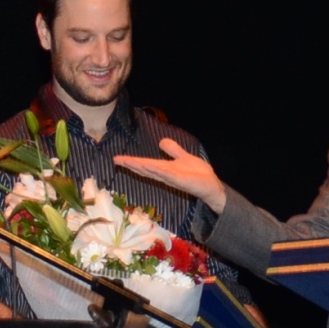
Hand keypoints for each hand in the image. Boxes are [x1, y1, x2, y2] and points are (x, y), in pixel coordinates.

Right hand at [111, 137, 228, 211]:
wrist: (212, 186)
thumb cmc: (199, 174)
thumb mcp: (183, 157)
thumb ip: (173, 150)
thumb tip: (161, 141)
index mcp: (164, 169)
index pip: (145, 164)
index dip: (131, 161)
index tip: (117, 158)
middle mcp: (165, 174)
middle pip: (145, 169)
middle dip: (130, 164)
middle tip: (116, 160)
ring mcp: (172, 178)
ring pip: (153, 171)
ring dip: (141, 167)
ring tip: (128, 162)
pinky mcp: (180, 181)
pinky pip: (167, 175)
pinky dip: (158, 171)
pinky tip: (149, 166)